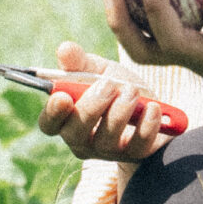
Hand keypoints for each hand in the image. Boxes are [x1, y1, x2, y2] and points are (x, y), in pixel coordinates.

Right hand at [36, 43, 175, 163]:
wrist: (152, 107)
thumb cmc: (116, 88)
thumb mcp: (99, 70)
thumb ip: (80, 62)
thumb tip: (64, 49)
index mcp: (67, 118)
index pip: (49, 123)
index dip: (53, 112)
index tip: (63, 96)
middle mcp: (83, 140)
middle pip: (75, 133)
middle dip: (91, 107)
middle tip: (108, 85)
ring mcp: (108, 151)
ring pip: (107, 139)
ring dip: (120, 111)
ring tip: (133, 90)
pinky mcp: (135, 154)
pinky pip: (138, 145)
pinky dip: (146, 124)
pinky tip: (153, 107)